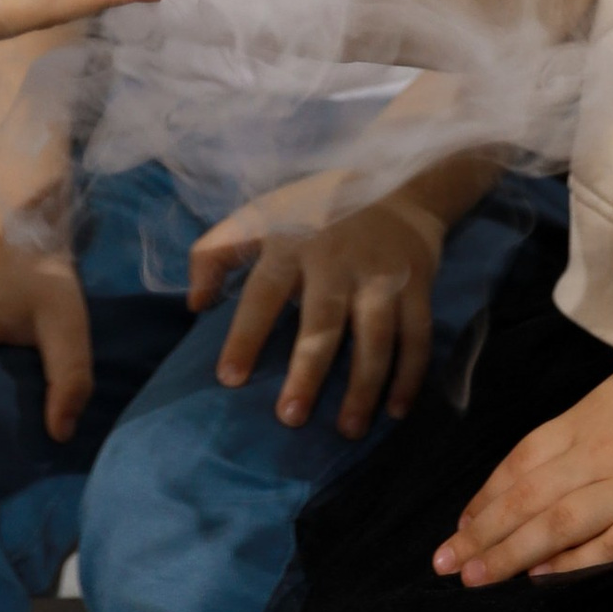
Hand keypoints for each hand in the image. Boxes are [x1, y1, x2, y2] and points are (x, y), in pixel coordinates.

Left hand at [188, 171, 449, 437]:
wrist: (399, 181)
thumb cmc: (316, 211)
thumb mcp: (262, 214)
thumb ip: (216, 252)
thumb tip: (194, 304)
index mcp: (293, 241)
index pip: (264, 291)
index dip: (246, 335)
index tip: (229, 379)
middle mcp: (338, 258)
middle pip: (323, 319)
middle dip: (308, 369)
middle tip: (290, 418)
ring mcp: (381, 271)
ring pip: (376, 333)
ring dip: (364, 384)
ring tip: (348, 430)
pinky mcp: (417, 283)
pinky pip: (416, 335)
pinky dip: (410, 375)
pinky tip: (395, 411)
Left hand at [435, 330, 612, 583]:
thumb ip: (593, 420)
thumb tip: (558, 453)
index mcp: (590, 413)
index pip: (522, 461)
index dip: (486, 496)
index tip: (460, 525)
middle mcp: (601, 448)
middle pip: (526, 496)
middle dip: (481, 532)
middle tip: (444, 564)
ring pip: (555, 524)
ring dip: (509, 554)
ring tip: (474, 578)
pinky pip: (609, 544)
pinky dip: (572, 563)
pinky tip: (543, 578)